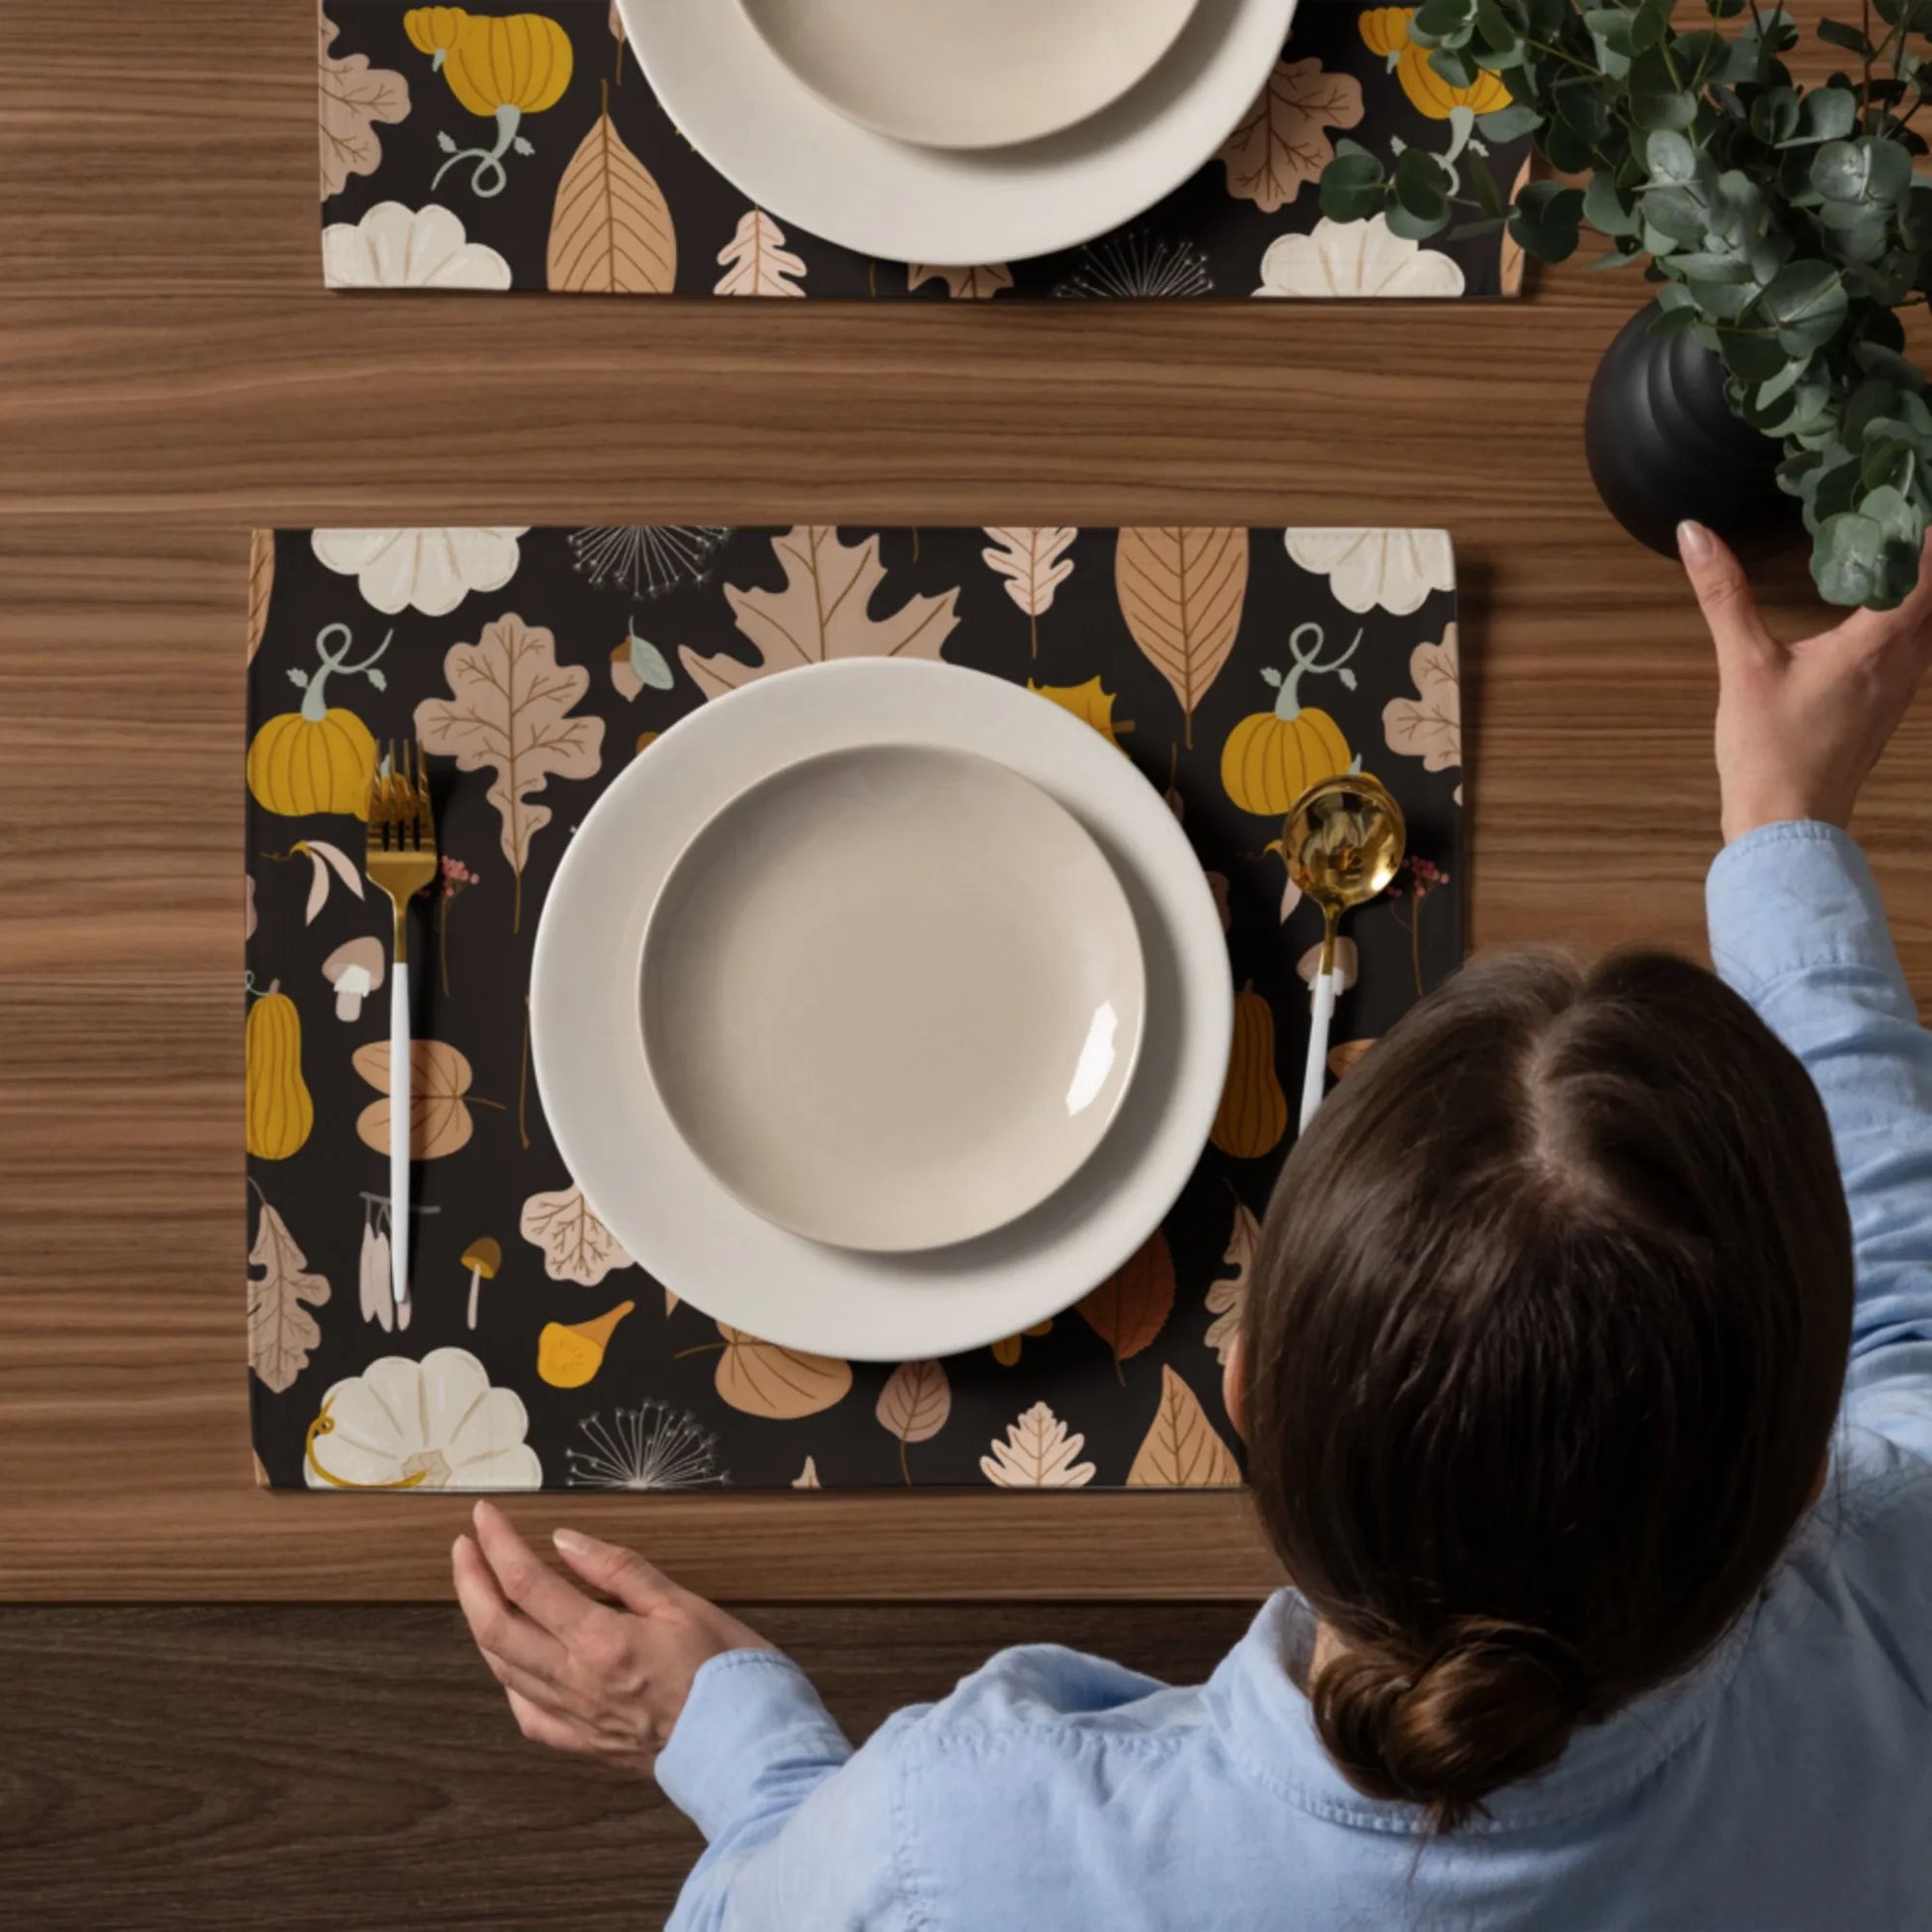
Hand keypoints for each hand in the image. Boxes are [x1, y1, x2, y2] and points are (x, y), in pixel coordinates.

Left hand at [452, 1500, 776, 1774]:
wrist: (750, 1749)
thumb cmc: (728, 1674)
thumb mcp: (683, 1603)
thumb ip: (620, 1571)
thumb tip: (567, 1542)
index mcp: (601, 1642)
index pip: (527, 1583)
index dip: (499, 1543)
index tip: (486, 1515)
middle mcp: (577, 1683)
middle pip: (496, 1628)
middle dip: (471, 1581)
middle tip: (464, 1545)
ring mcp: (576, 1718)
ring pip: (503, 1669)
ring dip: (481, 1624)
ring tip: (478, 1590)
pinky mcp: (586, 1744)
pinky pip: (527, 1714)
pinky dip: (508, 1680)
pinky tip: (510, 1663)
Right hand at [1679, 521, 1931, 842]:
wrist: (1787, 827)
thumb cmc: (1770, 751)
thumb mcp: (1743, 666)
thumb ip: (1724, 596)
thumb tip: (1695, 533)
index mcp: (1877, 644)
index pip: (1927, 570)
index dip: (1925, 531)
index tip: (1909, 493)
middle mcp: (1904, 663)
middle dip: (1926, 555)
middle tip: (1900, 514)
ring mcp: (1901, 689)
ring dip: (1923, 587)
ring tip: (1896, 551)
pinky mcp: (1887, 709)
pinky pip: (1917, 648)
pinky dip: (1912, 618)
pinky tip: (1880, 613)